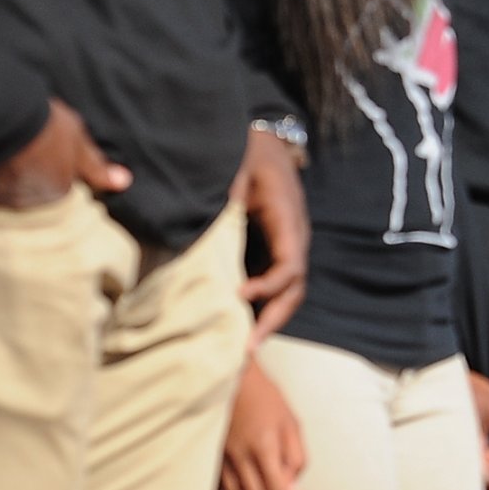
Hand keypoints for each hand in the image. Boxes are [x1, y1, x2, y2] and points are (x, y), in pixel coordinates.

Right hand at [0, 97, 129, 208]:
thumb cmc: (44, 124)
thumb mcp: (77, 140)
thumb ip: (96, 165)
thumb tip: (124, 183)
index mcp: (58, 195)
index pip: (57, 195)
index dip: (50, 174)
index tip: (42, 157)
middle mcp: (29, 207)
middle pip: (28, 201)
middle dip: (24, 183)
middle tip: (17, 156)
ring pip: (1, 200)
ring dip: (0, 186)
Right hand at [219, 353, 308, 489]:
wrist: (229, 379)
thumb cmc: (264, 397)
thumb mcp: (291, 422)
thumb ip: (296, 456)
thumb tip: (296, 487)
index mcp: (265, 445)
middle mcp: (241, 456)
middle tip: (280, 485)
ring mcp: (222, 458)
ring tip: (261, 482)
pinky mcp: (209, 459)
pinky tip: (243, 479)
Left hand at [231, 129, 308, 342]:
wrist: (261, 141)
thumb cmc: (247, 152)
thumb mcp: (234, 170)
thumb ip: (221, 198)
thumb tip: (193, 226)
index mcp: (288, 218)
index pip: (290, 263)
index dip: (269, 284)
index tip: (238, 295)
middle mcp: (293, 237)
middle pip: (294, 288)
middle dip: (273, 318)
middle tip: (247, 346)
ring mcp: (285, 246)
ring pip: (287, 292)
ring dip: (268, 320)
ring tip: (243, 349)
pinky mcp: (271, 251)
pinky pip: (272, 285)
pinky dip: (259, 308)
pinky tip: (237, 327)